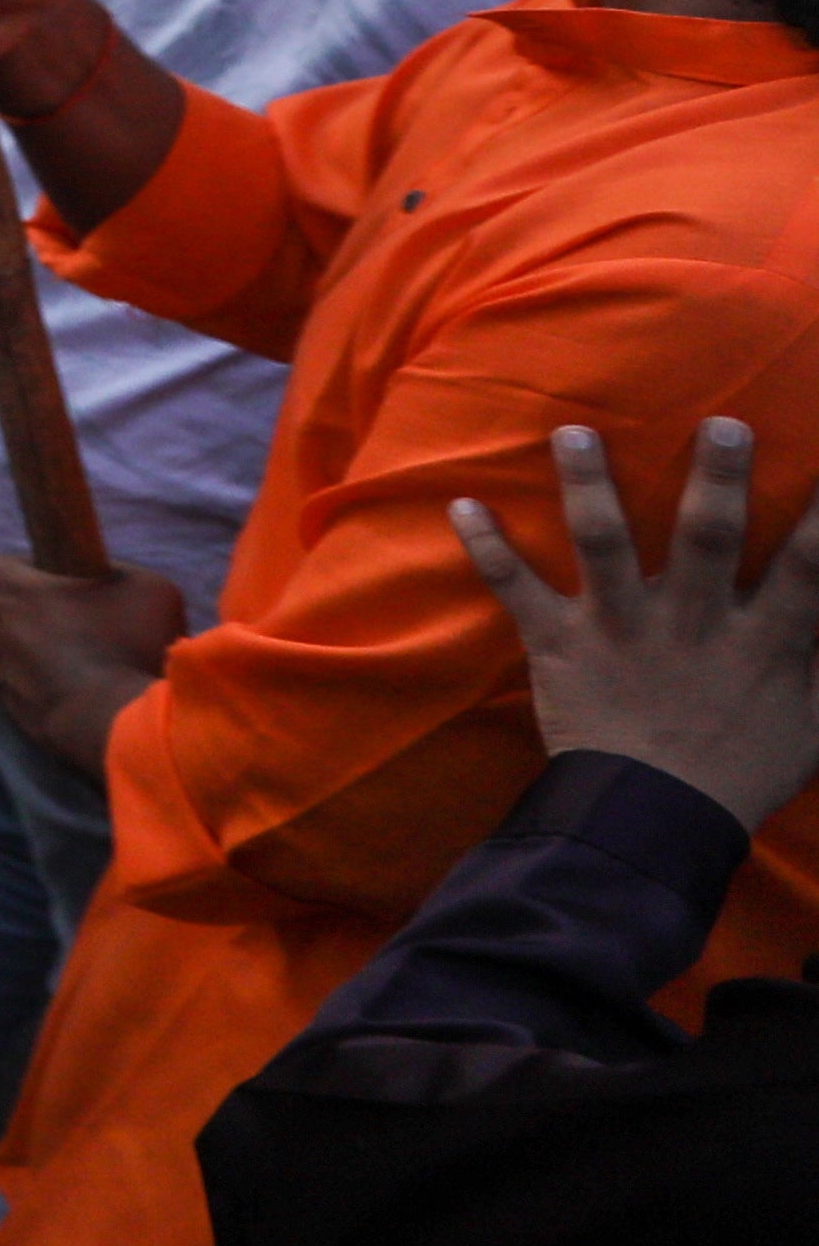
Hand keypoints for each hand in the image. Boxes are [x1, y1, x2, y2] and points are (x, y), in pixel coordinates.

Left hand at [0, 550, 188, 778]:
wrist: (116, 726)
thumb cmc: (122, 643)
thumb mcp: (142, 584)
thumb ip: (111, 572)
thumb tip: (104, 582)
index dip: (33, 571)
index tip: (67, 582)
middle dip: (14, 607)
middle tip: (65, 614)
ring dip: (25, 646)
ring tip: (76, 654)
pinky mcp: (5, 710)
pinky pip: (17, 682)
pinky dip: (38, 680)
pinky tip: (76, 684)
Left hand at [457, 423, 817, 832]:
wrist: (650, 822)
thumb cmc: (739, 773)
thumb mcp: (815, 726)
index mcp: (763, 641)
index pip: (809, 568)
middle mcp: (694, 625)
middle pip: (709, 539)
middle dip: (718, 480)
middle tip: (723, 423)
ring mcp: (621, 631)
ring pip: (604, 545)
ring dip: (586, 486)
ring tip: (573, 433)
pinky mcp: (559, 646)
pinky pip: (516, 590)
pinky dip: (486, 550)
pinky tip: (460, 505)